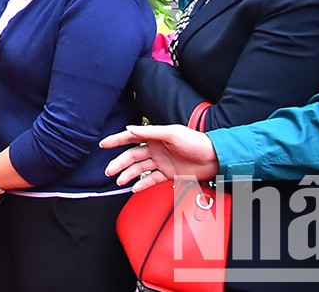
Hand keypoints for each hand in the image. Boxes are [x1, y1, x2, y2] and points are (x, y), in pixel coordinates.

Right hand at [101, 124, 219, 189]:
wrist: (214, 158)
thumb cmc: (196, 142)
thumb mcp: (172, 133)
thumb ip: (150, 132)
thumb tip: (130, 129)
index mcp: (154, 137)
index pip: (131, 138)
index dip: (117, 140)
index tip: (104, 144)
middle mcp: (155, 150)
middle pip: (132, 156)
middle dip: (119, 163)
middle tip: (109, 170)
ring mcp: (161, 163)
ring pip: (139, 169)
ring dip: (128, 174)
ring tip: (119, 181)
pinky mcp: (168, 175)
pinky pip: (151, 180)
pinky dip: (142, 184)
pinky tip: (134, 188)